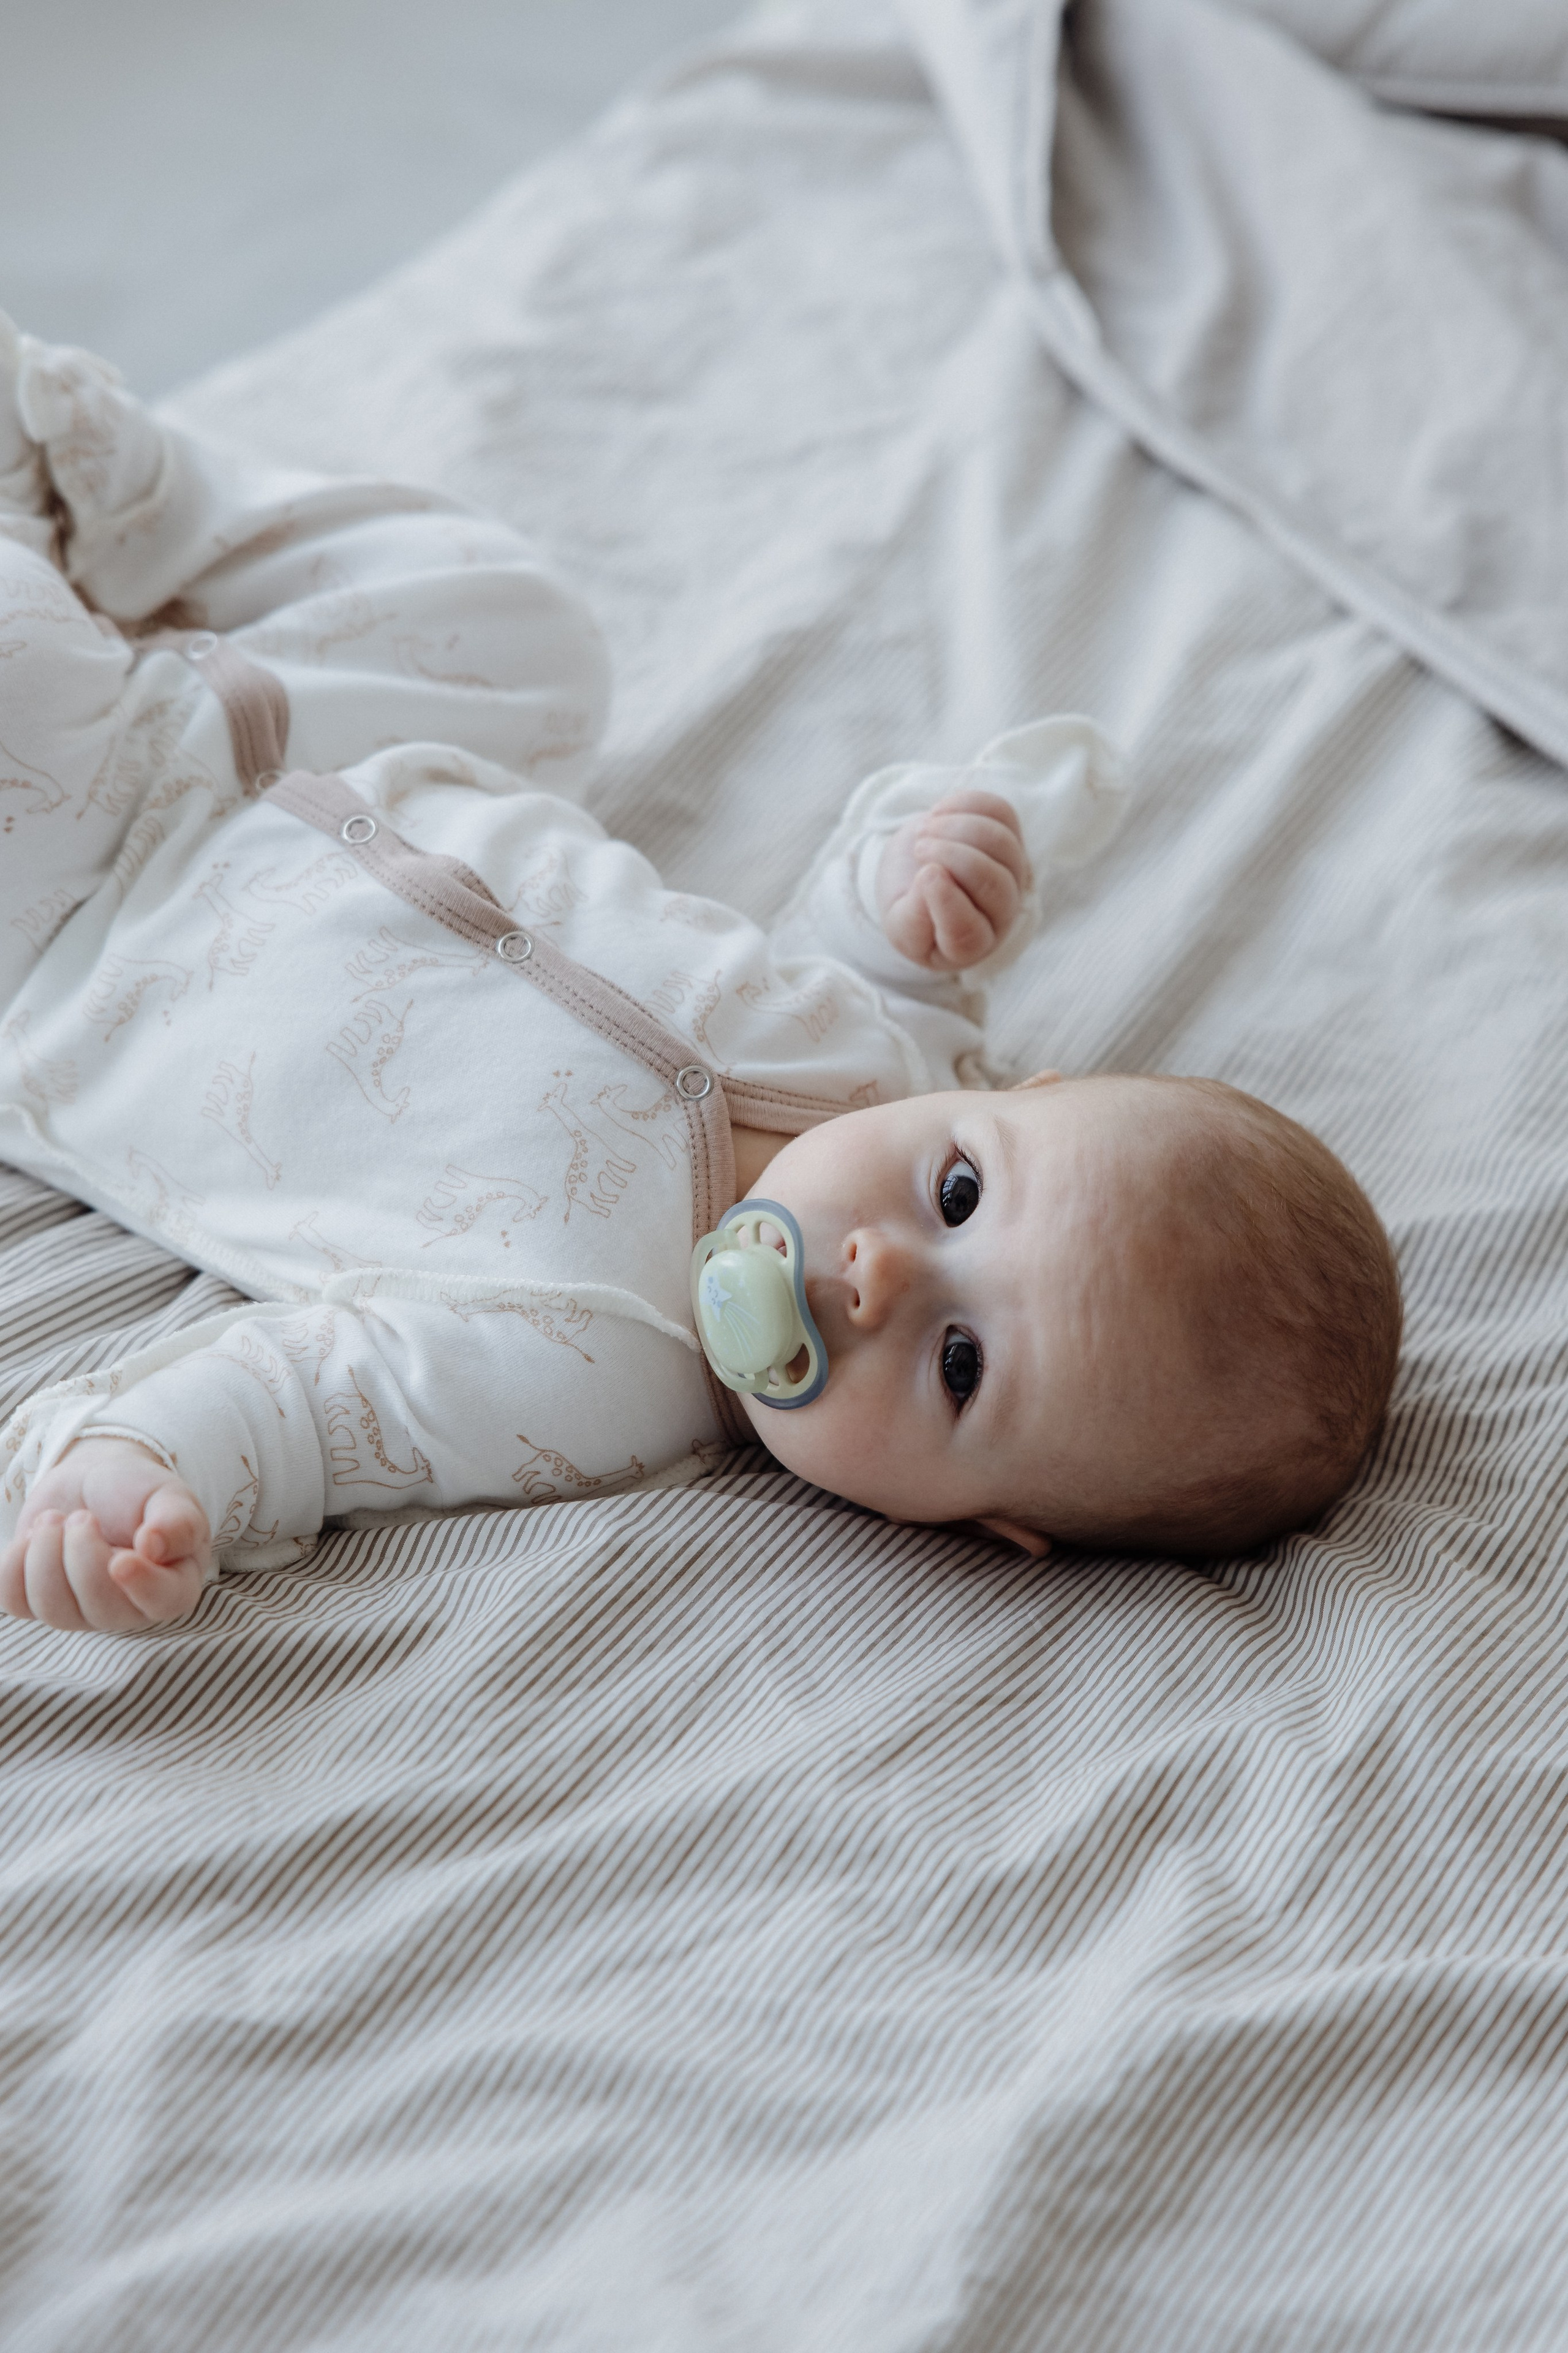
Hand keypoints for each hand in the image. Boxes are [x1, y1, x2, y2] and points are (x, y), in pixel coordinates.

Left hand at [0, 1438, 210, 1632]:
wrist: (93, 1482)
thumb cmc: (138, 1492)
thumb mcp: (169, 1495)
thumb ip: (177, 1520)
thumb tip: (154, 1547)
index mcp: (173, 1583)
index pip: (164, 1602)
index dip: (142, 1586)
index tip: (122, 1559)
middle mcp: (128, 1608)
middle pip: (100, 1609)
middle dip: (82, 1553)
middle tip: (82, 1516)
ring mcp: (81, 1612)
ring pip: (52, 1610)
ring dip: (45, 1554)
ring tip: (55, 1520)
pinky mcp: (39, 1603)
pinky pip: (14, 1603)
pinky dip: (14, 1564)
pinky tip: (31, 1538)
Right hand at [877, 789, 1030, 970]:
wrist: (915, 876)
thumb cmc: (908, 909)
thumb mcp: (899, 924)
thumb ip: (914, 917)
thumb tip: (931, 879)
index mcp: (968, 946)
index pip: (968, 933)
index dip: (948, 903)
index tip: (924, 874)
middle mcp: (1000, 913)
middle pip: (994, 883)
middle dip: (953, 857)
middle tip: (919, 849)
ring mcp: (1011, 872)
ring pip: (1001, 843)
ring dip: (958, 827)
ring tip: (925, 829)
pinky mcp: (1010, 836)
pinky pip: (1001, 813)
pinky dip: (967, 804)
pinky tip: (940, 812)